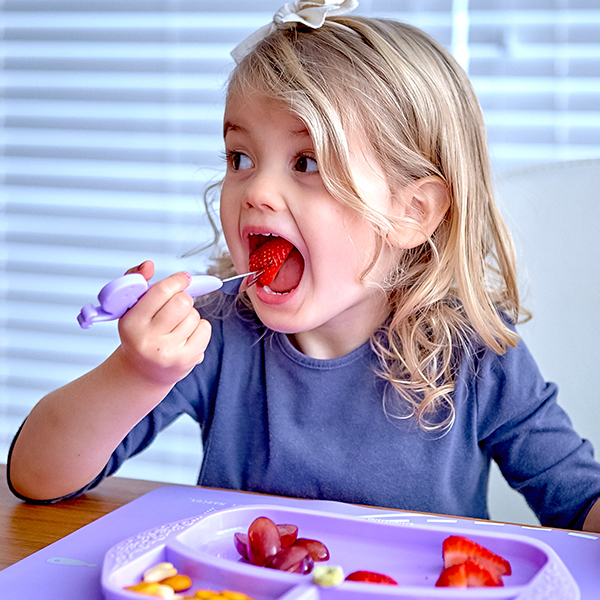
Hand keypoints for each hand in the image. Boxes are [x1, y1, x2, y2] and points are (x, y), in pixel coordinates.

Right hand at [117, 261, 211, 385]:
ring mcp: (168, 352)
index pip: (162, 291)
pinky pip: (205, 329)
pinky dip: (199, 328)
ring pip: (194, 315)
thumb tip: (148, 265)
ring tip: (176, 326)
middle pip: (183, 302)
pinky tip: (186, 336)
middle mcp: (149, 339)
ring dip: (189, 315)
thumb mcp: (130, 308)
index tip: (183, 279)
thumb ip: (136, 281)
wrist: (142, 372)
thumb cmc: (139, 333)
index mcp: (132, 322)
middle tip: (176, 305)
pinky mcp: (186, 360)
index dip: (177, 280)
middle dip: (183, 298)